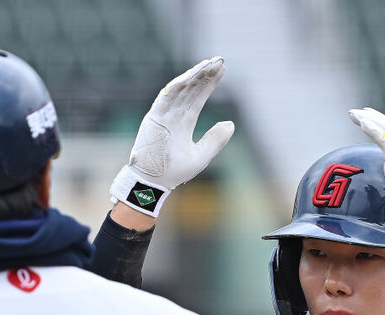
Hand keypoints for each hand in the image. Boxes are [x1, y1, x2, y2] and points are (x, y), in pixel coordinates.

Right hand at [110, 57, 234, 216]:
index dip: (209, 84)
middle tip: (219, 60)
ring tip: (209, 64)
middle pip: (191, 89)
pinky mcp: (154, 117)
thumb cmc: (174, 172)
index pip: (198, 97)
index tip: (222, 70)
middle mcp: (173, 115)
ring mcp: (163, 115)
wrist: (153, 183)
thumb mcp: (201, 155)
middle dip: (204, 75)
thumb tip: (231, 123)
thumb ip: (215, 140)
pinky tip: (191, 75)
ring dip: (194, 76)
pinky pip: (166, 97)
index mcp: (183, 122)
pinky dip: (178, 85)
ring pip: (180, 89)